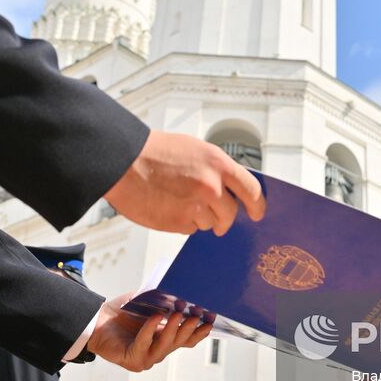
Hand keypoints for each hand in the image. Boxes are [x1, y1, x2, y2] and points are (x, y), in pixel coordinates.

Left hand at [88, 292, 211, 371]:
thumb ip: (164, 301)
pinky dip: (150, 330)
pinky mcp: (131, 360)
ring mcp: (145, 359)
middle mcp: (157, 353)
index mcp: (163, 341)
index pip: (187, 340)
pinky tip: (156, 317)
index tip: (211, 319)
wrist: (94, 320)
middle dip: (190, 329)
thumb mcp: (147, 304)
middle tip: (198, 315)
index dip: (199, 332)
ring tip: (180, 314)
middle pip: (179, 343)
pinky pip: (143, 344)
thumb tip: (183, 288)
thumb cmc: (120, 312)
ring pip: (164, 346)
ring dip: (173, 329)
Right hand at [104, 132, 264, 234]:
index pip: (251, 190)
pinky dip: (183, 223)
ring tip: (179, 201)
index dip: (257, 205)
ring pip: (210, 224)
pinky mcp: (178, 223)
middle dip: (225, 218)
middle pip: (231, 213)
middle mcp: (211, 187)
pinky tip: (169, 207)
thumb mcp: (195, 150)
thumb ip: (216, 170)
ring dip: (200, 218)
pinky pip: (190, 229)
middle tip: (217, 217)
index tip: (257, 213)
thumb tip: (230, 190)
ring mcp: (194, 207)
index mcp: (218, 164)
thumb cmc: (156, 152)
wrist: (123, 162)